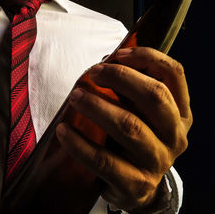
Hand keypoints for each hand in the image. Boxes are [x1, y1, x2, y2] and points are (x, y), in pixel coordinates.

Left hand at [55, 47, 191, 212]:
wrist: (137, 188)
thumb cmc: (135, 140)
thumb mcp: (142, 114)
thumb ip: (131, 90)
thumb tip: (105, 63)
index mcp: (180, 113)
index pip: (173, 74)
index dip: (147, 57)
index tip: (118, 54)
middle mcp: (175, 136)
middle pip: (154, 96)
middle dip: (121, 78)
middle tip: (93, 73)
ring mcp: (157, 162)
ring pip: (129, 126)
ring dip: (98, 106)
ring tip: (75, 97)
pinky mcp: (135, 184)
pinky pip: (103, 161)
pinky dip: (80, 144)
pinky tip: (63, 131)